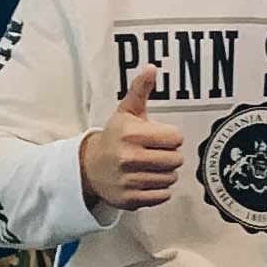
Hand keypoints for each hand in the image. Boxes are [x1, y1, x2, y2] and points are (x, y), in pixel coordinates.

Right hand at [80, 65, 182, 210]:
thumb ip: (140, 89)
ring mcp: (129, 180)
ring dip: (165, 173)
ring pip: (171, 178)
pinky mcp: (131, 199)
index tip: (157, 137)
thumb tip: (152, 68)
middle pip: (176, 160)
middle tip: (154, 153)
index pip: (176, 138)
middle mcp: (129, 157)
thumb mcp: (126, 112)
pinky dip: (159, 190)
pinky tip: (146, 180)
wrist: (90, 167)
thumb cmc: (114, 137)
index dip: (170, 137)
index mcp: (131, 134)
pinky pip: (163, 196)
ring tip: (149, 166)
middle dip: (169, 156)